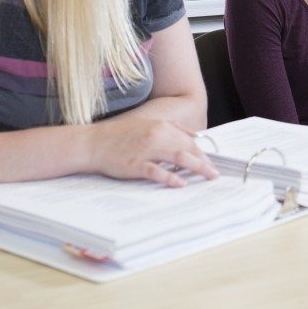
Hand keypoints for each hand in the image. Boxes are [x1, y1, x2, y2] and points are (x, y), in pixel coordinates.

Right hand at [88, 116, 218, 186]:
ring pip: (178, 158)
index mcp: (160, 126)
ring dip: (196, 168)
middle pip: (188, 149)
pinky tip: (181, 184)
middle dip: (204, 162)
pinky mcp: (135, 164)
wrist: (93, 143)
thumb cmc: (120, 135)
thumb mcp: (147, 124)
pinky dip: (171, 178)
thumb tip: (194, 136)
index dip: (202, 153)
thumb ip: (171, 128)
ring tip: (207, 177)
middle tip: (214, 174)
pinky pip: (157, 171)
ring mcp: (146, 150)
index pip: (188, 141)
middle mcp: (156, 135)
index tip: (211, 163)